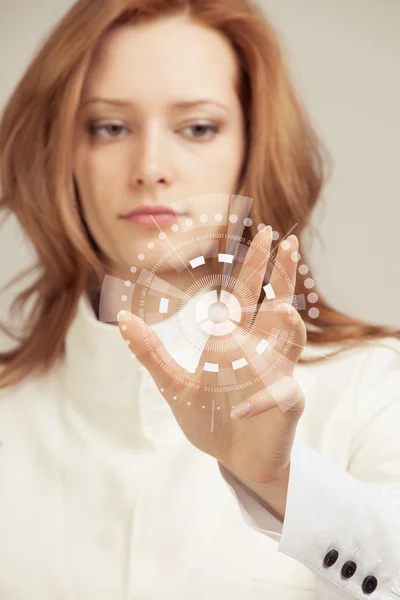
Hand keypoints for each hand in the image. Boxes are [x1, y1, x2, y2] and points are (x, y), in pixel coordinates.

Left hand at [118, 227, 306, 487]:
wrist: (235, 460)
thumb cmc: (211, 420)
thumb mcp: (174, 385)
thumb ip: (151, 353)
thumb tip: (122, 318)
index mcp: (236, 339)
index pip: (247, 294)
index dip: (255, 264)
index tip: (262, 232)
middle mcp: (261, 350)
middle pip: (277, 303)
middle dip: (282, 275)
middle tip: (286, 242)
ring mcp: (277, 374)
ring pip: (292, 342)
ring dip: (289, 327)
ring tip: (283, 310)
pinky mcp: (286, 404)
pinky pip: (277, 395)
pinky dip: (258, 401)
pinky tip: (237, 412)